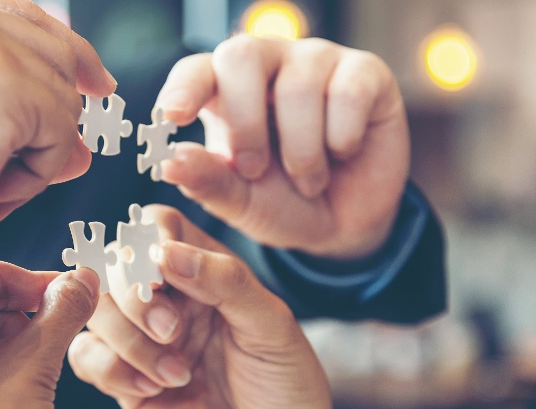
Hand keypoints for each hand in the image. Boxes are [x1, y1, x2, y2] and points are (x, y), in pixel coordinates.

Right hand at [0, 0, 115, 249]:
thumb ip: (21, 116)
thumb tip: (84, 152)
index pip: (27, 19)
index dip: (69, 55)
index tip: (98, 84)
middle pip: (56, 58)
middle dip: (55, 119)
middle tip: (32, 165)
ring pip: (63, 100)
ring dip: (37, 155)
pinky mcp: (10, 82)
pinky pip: (62, 134)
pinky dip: (37, 174)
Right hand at [69, 206, 347, 408]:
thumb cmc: (284, 379)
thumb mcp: (270, 324)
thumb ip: (224, 281)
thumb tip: (165, 251)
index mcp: (203, 270)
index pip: (155, 226)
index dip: (146, 241)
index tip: (161, 276)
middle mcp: (167, 296)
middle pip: (113, 265)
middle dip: (134, 299)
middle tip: (171, 331)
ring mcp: (141, 336)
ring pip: (94, 310)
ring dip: (127, 340)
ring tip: (174, 373)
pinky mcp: (124, 376)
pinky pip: (86, 357)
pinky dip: (112, 370)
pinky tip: (152, 390)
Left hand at [156, 36, 408, 259]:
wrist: (345, 225)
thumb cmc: (283, 205)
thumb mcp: (242, 203)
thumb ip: (208, 181)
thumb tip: (170, 162)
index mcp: (225, 91)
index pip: (197, 70)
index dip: (183, 88)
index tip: (172, 116)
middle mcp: (269, 65)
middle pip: (242, 56)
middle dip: (245, 121)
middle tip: (254, 170)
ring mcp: (317, 62)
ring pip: (300, 86)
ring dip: (302, 151)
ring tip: (309, 181)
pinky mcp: (365, 73)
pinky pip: (349, 93)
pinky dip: (342, 138)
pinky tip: (343, 153)